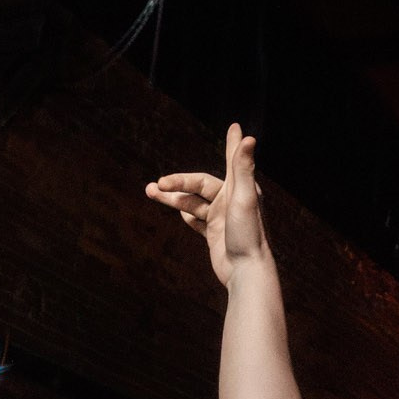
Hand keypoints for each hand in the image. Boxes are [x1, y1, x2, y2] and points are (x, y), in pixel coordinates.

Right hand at [146, 123, 267, 288]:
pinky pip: (197, 220)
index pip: (231, 160)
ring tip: (150, 192)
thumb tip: (248, 137)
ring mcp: (221, 218)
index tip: (234, 127)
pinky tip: (180, 214)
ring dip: (172, 198)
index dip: (232, 144)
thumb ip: (242, 167)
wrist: (246, 272)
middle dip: (176, 183)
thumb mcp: (244, 198)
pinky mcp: (214, 234)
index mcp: (239, 188)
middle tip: (155, 185)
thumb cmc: (248, 234)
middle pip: (199, 185)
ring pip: (192, 202)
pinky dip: (187, 216)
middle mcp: (231, 201)